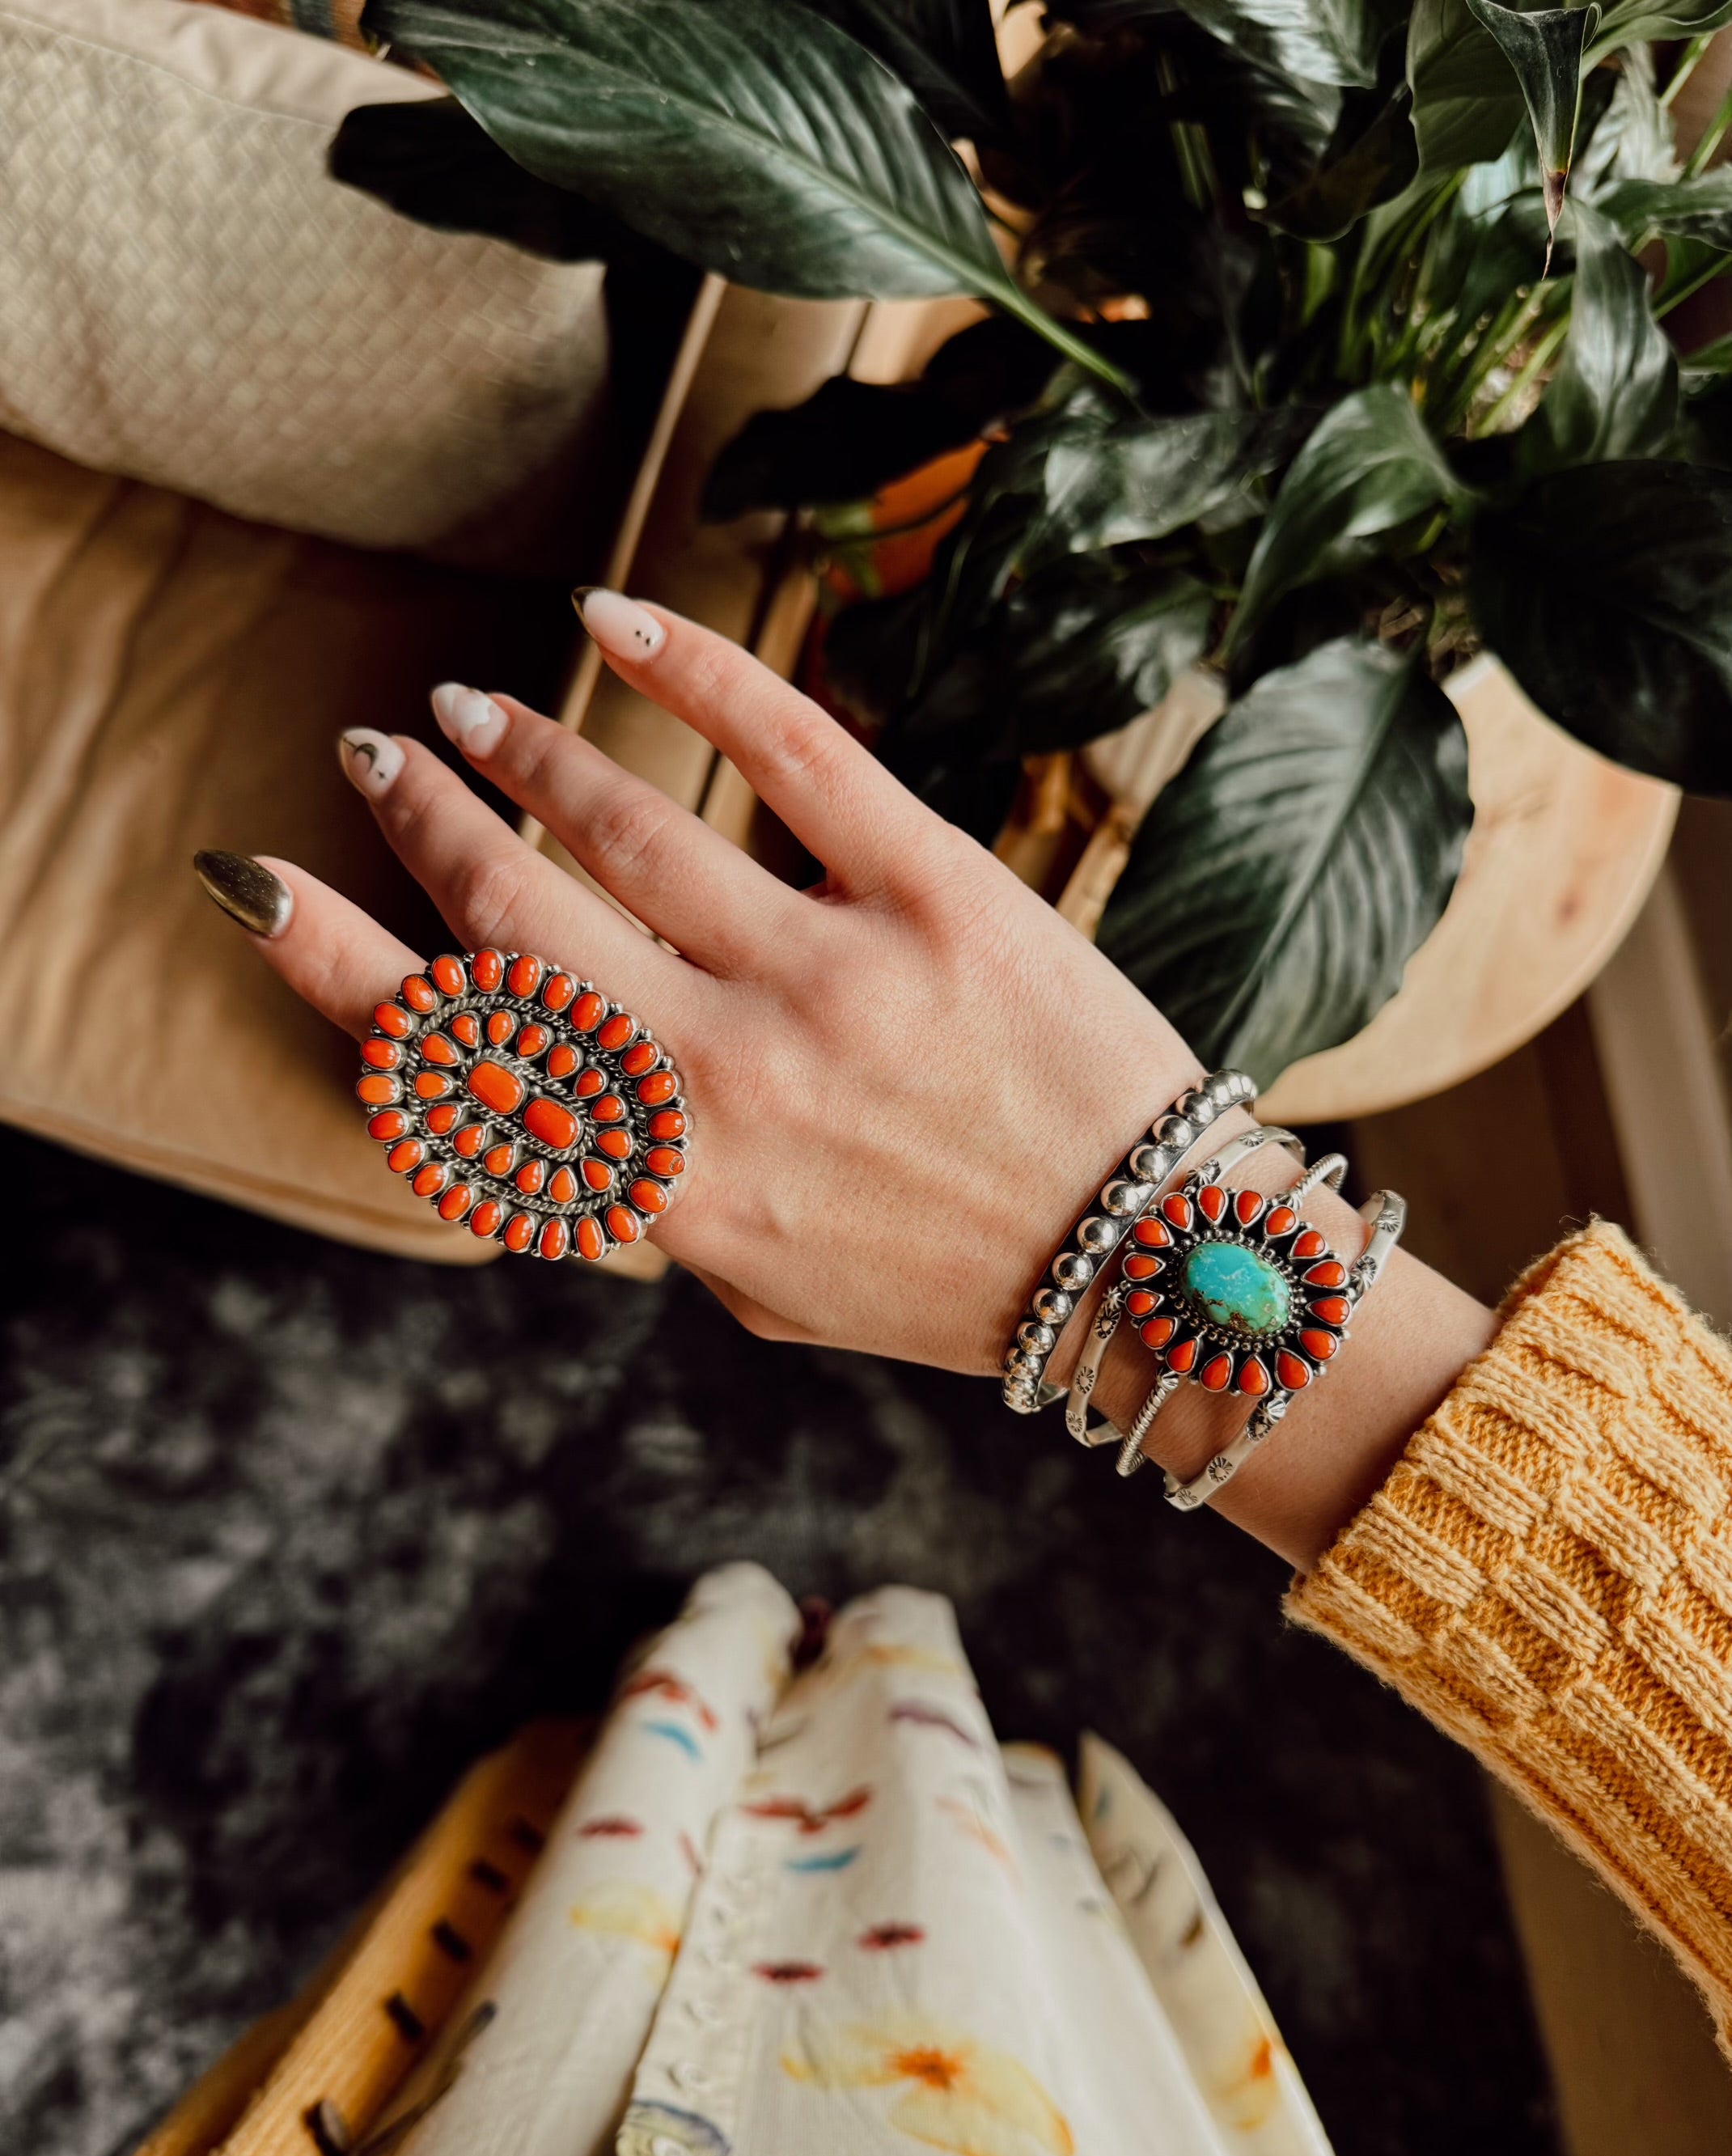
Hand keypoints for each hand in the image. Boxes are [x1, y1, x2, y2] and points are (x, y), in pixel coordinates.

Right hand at [213, 590, 1492, 1568]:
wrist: (1145, 1269)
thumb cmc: (939, 1278)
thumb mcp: (751, 1279)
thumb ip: (635, 1191)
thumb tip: (527, 1096)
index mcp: (671, 1186)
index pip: (458, 1063)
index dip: (336, 969)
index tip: (261, 888)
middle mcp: (727, 1079)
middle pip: (518, 919)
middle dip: (424, 825)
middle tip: (378, 755)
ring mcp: (833, 977)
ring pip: (628, 825)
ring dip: (529, 752)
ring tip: (474, 709)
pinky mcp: (940, 893)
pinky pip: (792, 748)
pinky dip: (689, 668)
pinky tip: (614, 618)